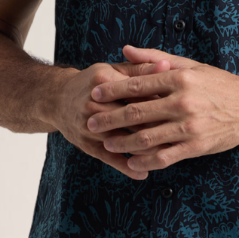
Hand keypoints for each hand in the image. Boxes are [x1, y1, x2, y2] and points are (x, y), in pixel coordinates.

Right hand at [52, 57, 172, 180]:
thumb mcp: (113, 69)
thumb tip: (166, 65)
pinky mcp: (87, 145)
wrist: (57, 99)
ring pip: (125, 140)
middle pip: (133, 117)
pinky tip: (145, 172)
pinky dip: (128, 167)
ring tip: (169, 151)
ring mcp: (90, 127)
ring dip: (147, 149)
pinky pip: (111, 159)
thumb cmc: (93, 82)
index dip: (161, 99)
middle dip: (158, 124)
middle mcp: (94, 105)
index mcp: (104, 82)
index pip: (139, 92)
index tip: (180, 105)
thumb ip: (140, 69)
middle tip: (180, 131)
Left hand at [85, 45, 238, 171]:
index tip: (95, 94)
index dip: (113, 90)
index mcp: (180, 78)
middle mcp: (184, 101)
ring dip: (123, 143)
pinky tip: (132, 160)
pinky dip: (145, 160)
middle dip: (110, 119)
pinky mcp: (197, 146)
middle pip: (137, 112)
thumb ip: (156, 59)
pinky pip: (165, 157)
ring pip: (148, 138)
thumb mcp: (189, 65)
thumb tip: (126, 50)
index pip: (138, 84)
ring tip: (107, 144)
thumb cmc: (218, 83)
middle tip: (91, 123)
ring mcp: (190, 126)